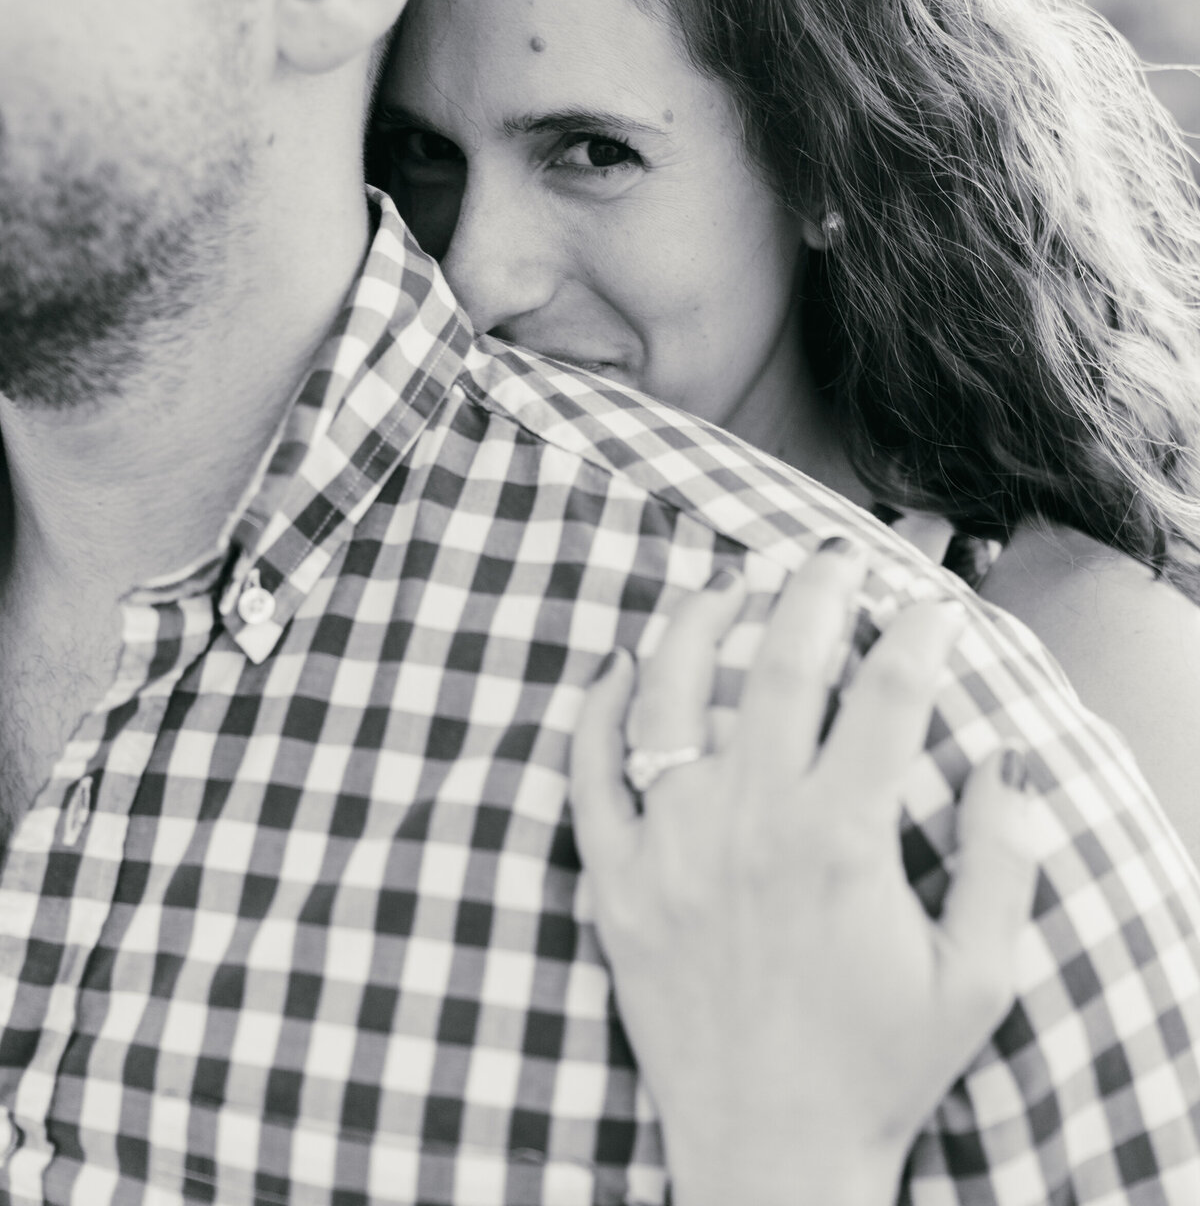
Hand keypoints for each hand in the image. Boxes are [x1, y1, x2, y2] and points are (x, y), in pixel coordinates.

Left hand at [570, 541, 1036, 1205]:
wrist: (769, 1156)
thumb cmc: (878, 1068)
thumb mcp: (976, 979)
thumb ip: (1004, 862)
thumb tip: (1008, 760)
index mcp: (840, 838)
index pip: (886, 693)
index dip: (917, 630)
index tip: (933, 602)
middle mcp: (748, 823)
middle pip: (777, 665)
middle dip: (813, 591)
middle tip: (834, 556)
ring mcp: (669, 848)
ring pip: (669, 695)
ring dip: (697, 622)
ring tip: (727, 581)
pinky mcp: (614, 883)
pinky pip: (588, 773)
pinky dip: (597, 710)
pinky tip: (618, 665)